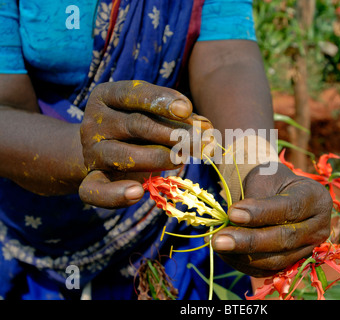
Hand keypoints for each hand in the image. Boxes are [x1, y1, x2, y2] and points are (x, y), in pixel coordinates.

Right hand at [79, 80, 212, 207]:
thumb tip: (205, 128)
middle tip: (200, 141)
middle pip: (135, 125)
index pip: (133, 93)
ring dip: (158, 158)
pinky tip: (137, 193)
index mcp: (107, 96)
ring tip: (181, 160)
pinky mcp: (92, 178)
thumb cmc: (142, 128)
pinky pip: (96, 191)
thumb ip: (179, 119)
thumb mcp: (156, 116)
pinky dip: (116, 194)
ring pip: (122, 155)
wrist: (108, 152)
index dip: (161, 100)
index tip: (186, 109)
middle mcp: (94, 121)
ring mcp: (91, 152)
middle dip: (172, 134)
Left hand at [212, 162, 332, 276]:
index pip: (290, 208)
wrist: (276, 193)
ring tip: (218, 244)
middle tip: (219, 239)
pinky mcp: (293, 263)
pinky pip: (268, 270)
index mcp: (316, 198)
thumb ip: (255, 198)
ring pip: (277, 260)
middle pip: (285, 239)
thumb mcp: (264, 178)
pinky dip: (244, 264)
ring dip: (244, 255)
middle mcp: (319, 227)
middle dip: (249, 241)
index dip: (261, 213)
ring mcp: (308, 249)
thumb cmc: (270, 181)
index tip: (232, 213)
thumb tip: (234, 221)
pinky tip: (225, 253)